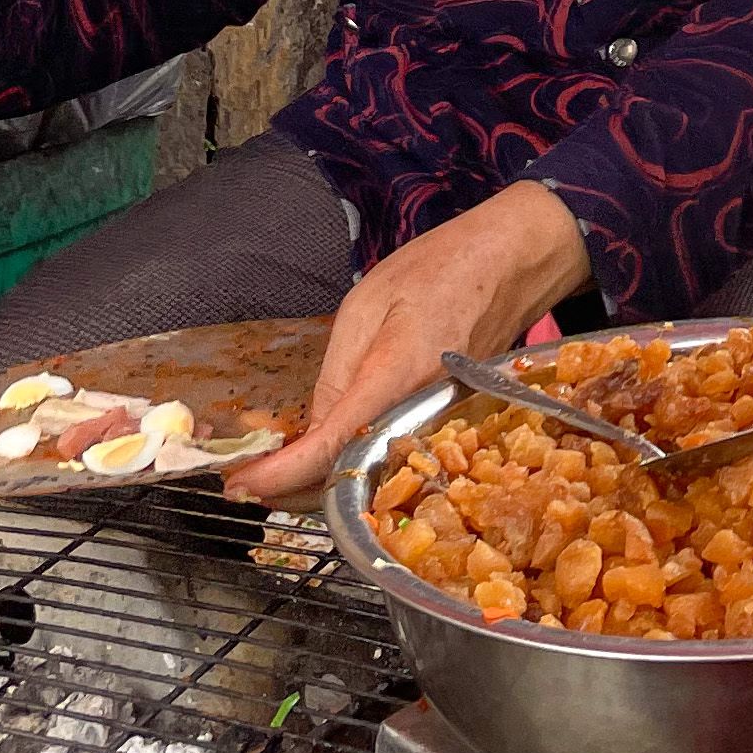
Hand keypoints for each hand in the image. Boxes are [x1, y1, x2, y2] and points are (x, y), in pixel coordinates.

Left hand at [230, 179, 593, 501]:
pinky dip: (355, 468)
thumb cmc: (441, 268)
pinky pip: (395, 461)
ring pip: (373, 478)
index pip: (333, 445)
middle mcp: (425, 413)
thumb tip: (311, 433)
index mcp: (399, 374)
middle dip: (292, 490)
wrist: (513, 262)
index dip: (281, 474)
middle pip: (352, 478)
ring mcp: (442, 425)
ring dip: (320, 485)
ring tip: (274, 474)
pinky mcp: (449, 427)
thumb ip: (336, 373)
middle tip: (245, 482)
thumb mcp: (367, 304)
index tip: (239, 484)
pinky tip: (326, 457)